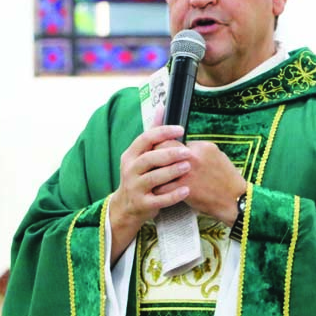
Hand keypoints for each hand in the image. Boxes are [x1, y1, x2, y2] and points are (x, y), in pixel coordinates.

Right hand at [109, 124, 191, 263]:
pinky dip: (173, 195)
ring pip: (153, 178)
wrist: (126, 207)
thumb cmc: (139, 175)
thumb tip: (161, 108)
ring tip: (188, 167)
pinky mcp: (142, 204)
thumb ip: (152, 133)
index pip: (145, 139)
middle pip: (149, 158)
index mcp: (130, 155)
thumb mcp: (140, 155)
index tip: (180, 129)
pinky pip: (159, 200)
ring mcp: (135, 188)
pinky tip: (186, 190)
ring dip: (171, 172)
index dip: (163, 132)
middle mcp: (130, 170)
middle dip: (169, 154)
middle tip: (188, 151)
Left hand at [154, 140, 246, 225]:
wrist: (234, 199)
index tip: (159, 150)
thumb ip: (197, 149)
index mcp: (200, 146)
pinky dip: (159, 189)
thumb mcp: (215, 155)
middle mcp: (192, 157)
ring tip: (152, 176)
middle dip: (154, 156)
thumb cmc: (226, 178)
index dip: (162, 145)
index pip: (171, 140)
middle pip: (161, 150)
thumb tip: (184, 146)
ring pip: (158, 169)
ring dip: (154, 173)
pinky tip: (158, 190)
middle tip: (151, 163)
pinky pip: (162, 187)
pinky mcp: (184, 189)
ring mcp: (186, 173)